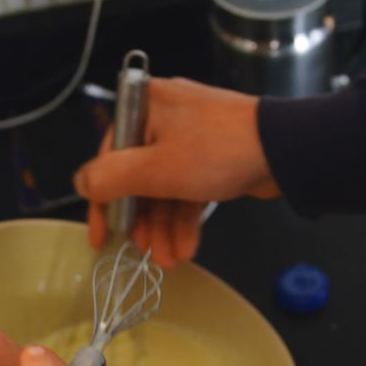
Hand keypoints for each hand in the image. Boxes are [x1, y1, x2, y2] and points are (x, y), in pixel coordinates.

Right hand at [74, 77, 279, 267]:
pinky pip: (188, 188)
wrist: (285, 150)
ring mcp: (191, 136)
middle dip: (142, 221)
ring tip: (171, 258)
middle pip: (137, 177)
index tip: (102, 235)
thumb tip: (81, 183)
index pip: (108, 160)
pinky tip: (187, 245)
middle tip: (146, 253)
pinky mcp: (212, 154)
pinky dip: (185, 217)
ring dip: (164, 226)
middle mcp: (164, 117)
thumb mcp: (153, 169)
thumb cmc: (220, 150)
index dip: (103, 203)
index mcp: (144, 107)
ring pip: (165, 188)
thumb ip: (110, 178)